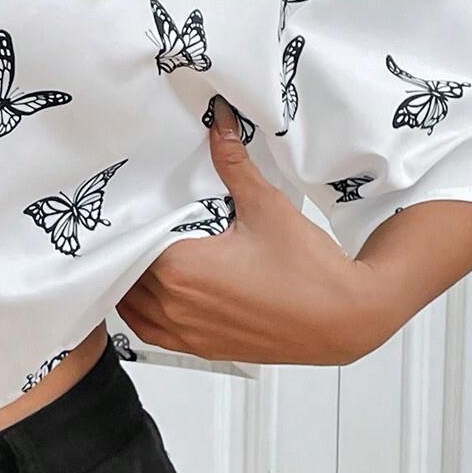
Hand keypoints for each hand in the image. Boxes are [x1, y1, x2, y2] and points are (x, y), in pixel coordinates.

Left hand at [115, 96, 391, 364]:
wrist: (343, 319)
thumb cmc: (309, 272)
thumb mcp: (266, 206)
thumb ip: (234, 164)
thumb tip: (220, 124)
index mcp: (182, 268)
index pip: (132, 239)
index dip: (130, 220)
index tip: (134, 203)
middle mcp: (176, 305)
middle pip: (128, 269)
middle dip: (132, 245)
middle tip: (140, 222)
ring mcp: (186, 331)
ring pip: (132, 302)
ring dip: (132, 279)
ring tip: (144, 253)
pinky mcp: (200, 347)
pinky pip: (150, 331)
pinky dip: (142, 310)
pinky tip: (150, 292)